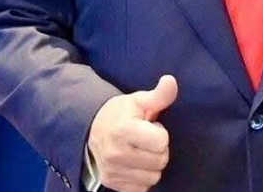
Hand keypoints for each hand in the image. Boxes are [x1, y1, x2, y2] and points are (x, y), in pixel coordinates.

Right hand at [88, 75, 177, 191]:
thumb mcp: (139, 100)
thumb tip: (171, 80)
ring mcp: (112, 171)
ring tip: (140, 151)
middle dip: (158, 149)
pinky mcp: (112, 183)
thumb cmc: (121, 114)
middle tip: (145, 140)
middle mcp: (115, 153)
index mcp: (123, 130)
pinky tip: (135, 164)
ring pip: (153, 176)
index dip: (160, 133)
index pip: (161, 142)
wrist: (91, 130)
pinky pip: (142, 188)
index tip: (149, 127)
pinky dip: (142, 178)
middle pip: (160, 160)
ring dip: (151, 165)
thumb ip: (159, 95)